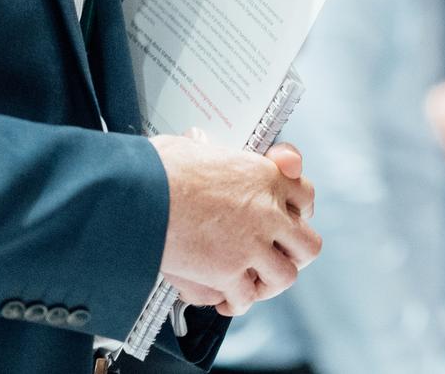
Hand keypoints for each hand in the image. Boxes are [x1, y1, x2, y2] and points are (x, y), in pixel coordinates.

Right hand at [150, 135, 321, 315]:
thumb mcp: (194, 147)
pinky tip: (226, 299)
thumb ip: (209, 151)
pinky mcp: (229, 272)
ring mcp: (251, 244)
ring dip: (269, 283)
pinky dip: (236, 302)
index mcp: (264, 175)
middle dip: (293, 255)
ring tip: (254, 284)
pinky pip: (246, 297)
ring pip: (285, 276)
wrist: (138, 193)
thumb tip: (198, 143)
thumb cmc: (159, 168)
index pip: (305, 195)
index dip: (298, 211)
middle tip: (277, 258)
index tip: (289, 218)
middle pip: (307, 243)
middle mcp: (267, 210)